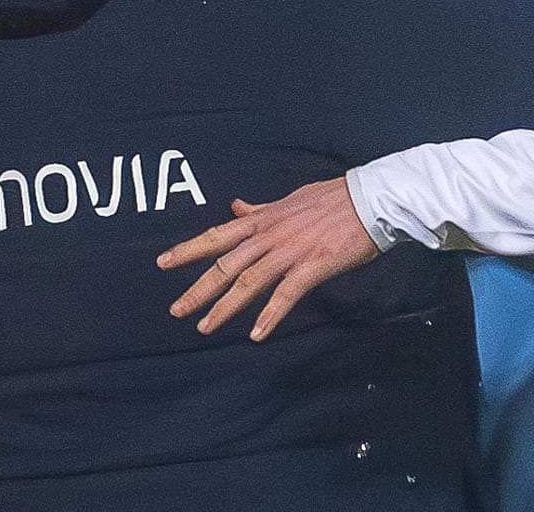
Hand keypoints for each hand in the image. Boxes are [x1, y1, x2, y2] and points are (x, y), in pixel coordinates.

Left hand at [157, 178, 379, 340]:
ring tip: (205, 327)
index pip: (217, 236)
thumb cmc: (333, 198)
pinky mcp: (312, 266)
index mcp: (263, 220)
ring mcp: (289, 251)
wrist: (370, 199)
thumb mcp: (290, 199)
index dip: (188, 250)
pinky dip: (270, 314)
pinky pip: (286, 294)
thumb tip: (236, 207)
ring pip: (248, 281)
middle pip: (225, 264)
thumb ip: (261, 209)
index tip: (163, 263)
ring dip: (225, 307)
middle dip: (198, 288)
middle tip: (176, 310)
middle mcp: (269, 236)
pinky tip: (256, 334)